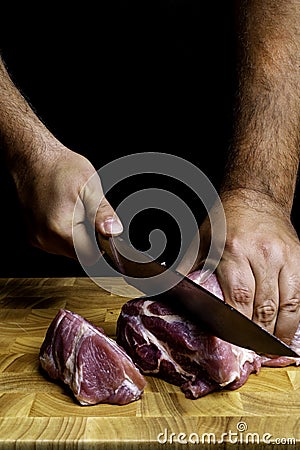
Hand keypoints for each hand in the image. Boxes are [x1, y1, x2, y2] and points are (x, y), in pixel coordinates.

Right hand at [13, 145, 122, 263]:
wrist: (33, 159)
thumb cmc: (60, 168)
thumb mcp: (90, 187)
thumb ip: (102, 213)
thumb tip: (114, 232)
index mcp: (60, 229)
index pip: (91, 255)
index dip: (103, 247)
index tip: (106, 233)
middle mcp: (45, 239)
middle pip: (80, 254)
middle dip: (91, 239)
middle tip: (89, 214)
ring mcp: (38, 239)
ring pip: (69, 250)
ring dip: (78, 236)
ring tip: (76, 211)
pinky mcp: (34, 236)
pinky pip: (57, 244)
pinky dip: (66, 233)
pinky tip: (66, 214)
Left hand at [180, 189, 299, 343]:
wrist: (255, 196)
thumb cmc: (225, 220)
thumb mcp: (200, 239)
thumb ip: (187, 267)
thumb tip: (165, 288)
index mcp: (233, 251)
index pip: (238, 297)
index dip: (237, 325)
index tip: (233, 344)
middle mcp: (261, 255)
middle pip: (262, 306)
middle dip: (257, 335)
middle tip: (251, 354)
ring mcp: (283, 257)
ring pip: (285, 305)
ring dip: (277, 332)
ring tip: (268, 350)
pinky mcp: (297, 258)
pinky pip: (299, 295)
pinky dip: (294, 318)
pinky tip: (286, 332)